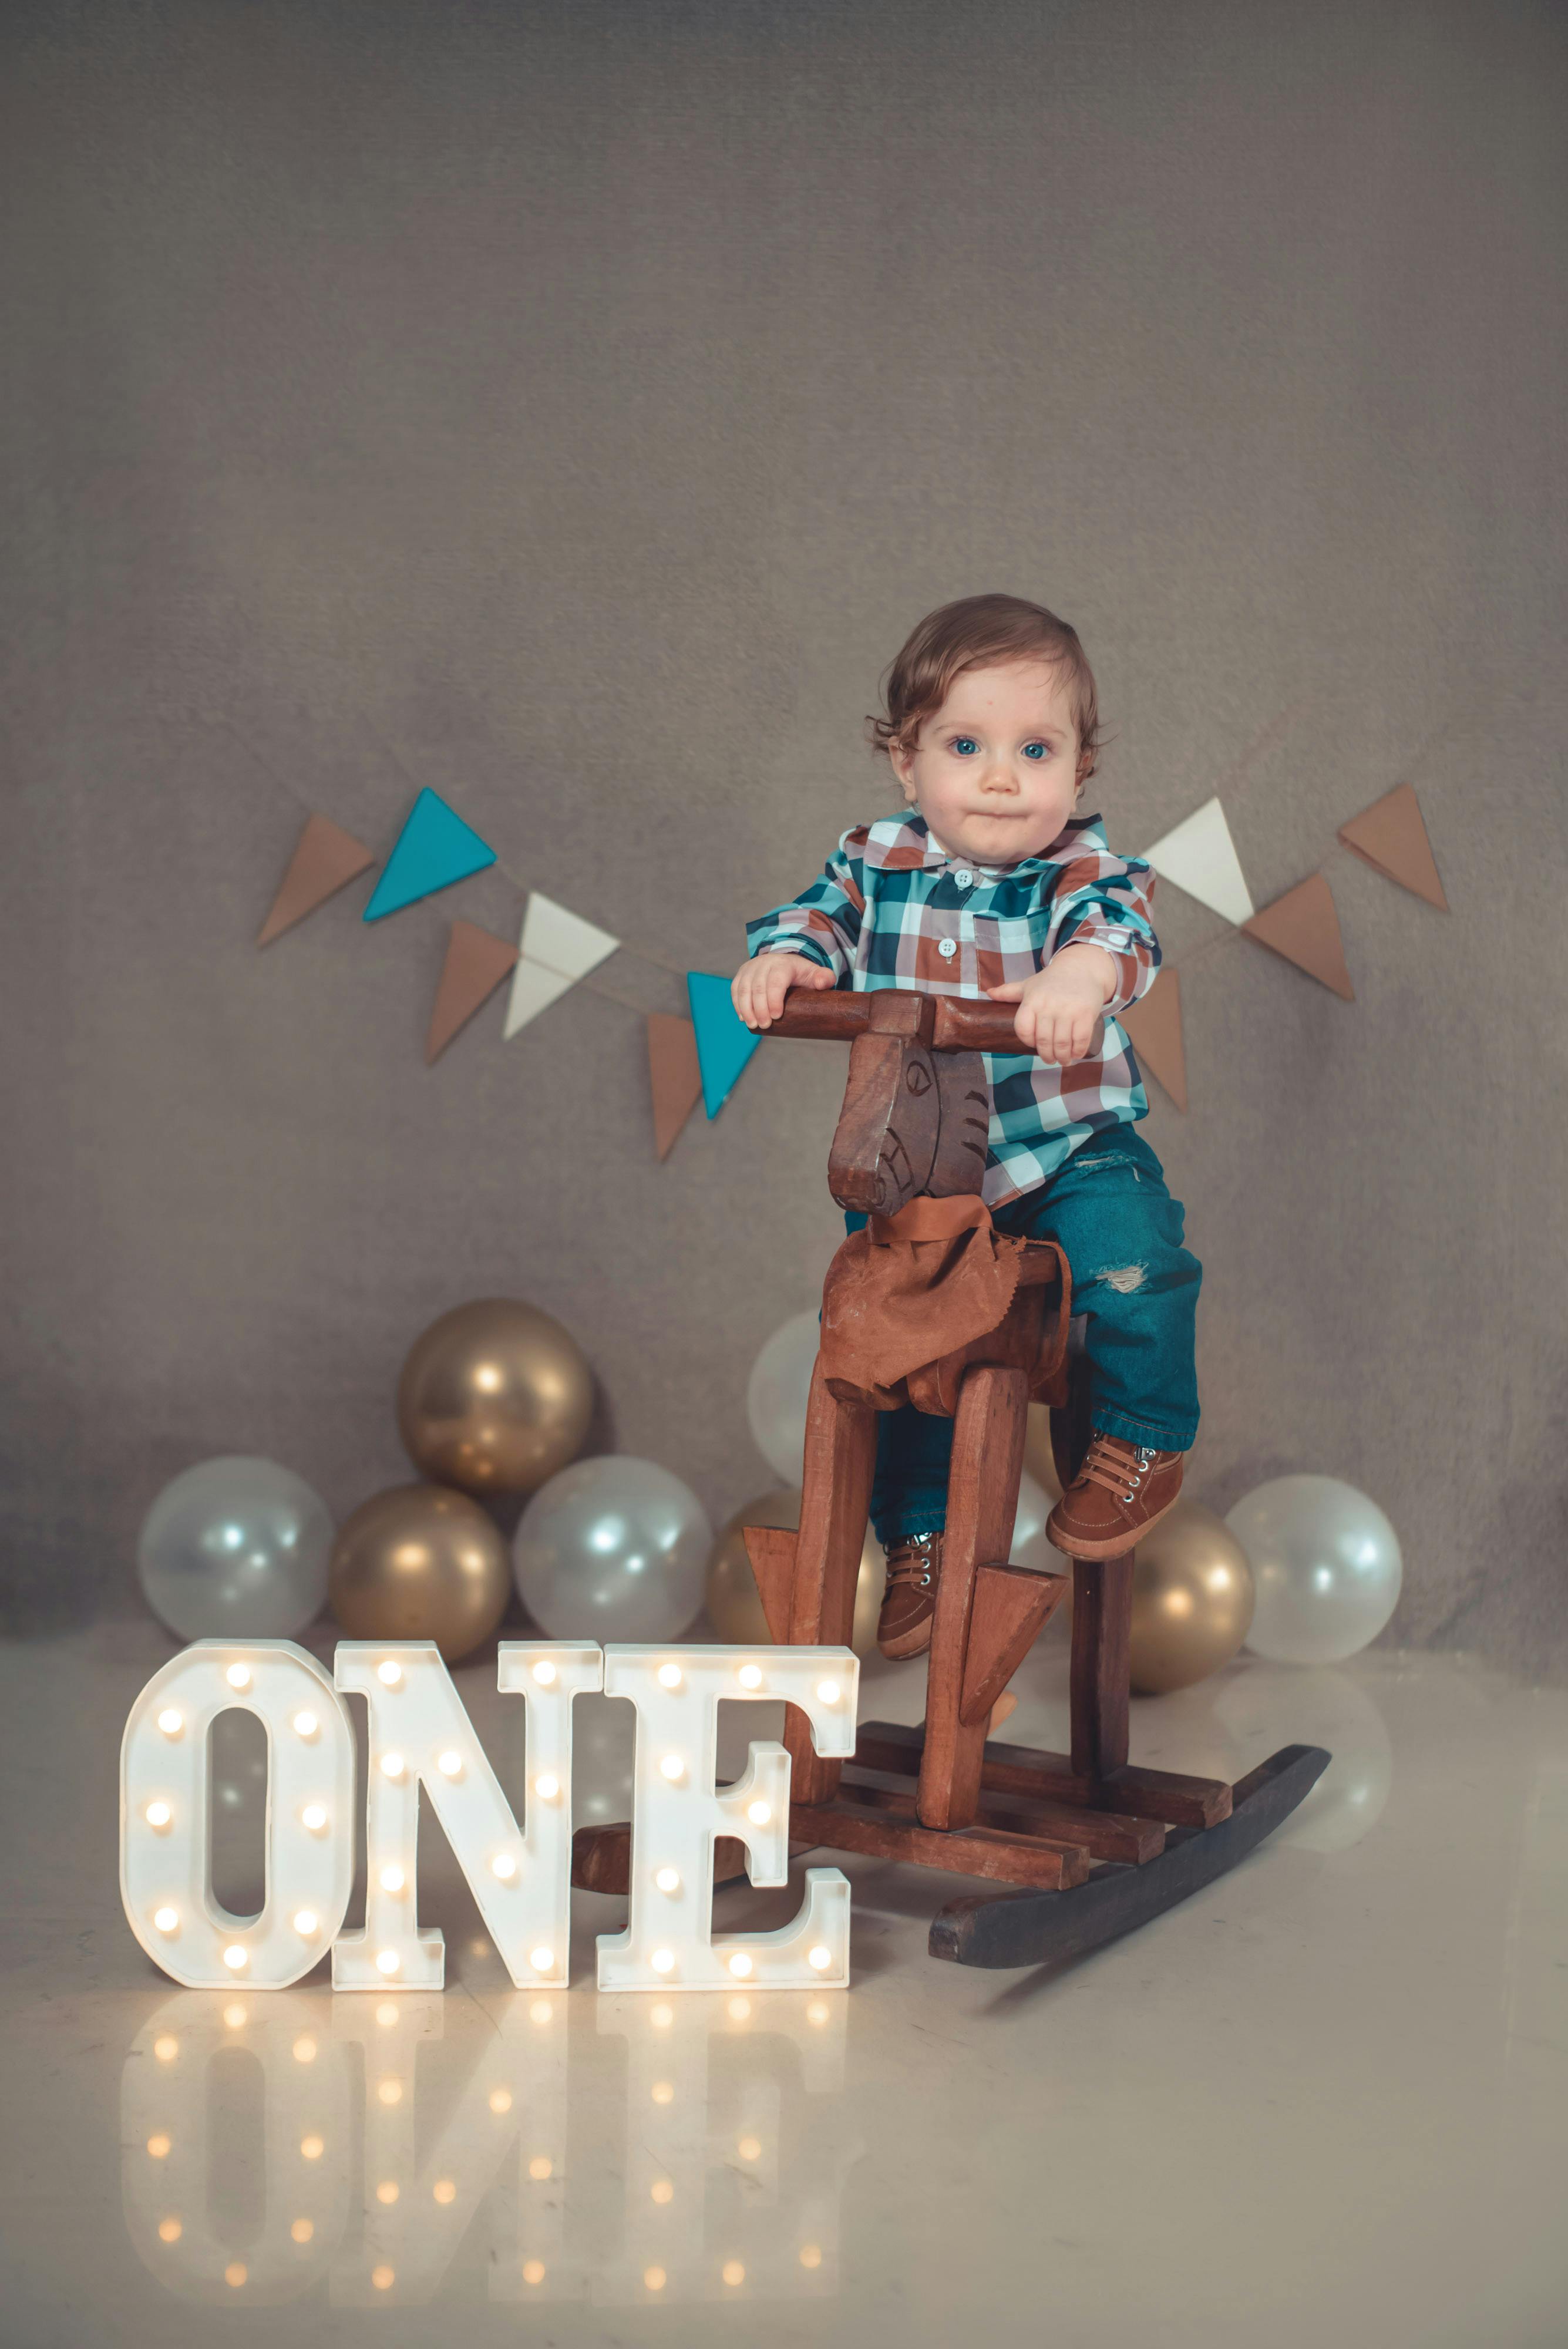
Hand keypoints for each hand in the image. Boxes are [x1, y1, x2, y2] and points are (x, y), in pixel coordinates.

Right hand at [731, 951, 837, 1029]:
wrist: (782, 962)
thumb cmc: (799, 974)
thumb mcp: (813, 974)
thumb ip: (824, 978)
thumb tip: (823, 983)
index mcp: (783, 964)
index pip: (776, 981)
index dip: (774, 999)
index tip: (777, 1016)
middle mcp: (764, 964)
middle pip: (758, 987)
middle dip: (760, 1008)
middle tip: (765, 1025)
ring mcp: (750, 969)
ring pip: (744, 988)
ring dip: (746, 1009)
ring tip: (753, 1025)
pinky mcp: (741, 975)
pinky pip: (735, 990)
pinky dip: (738, 1004)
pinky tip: (743, 1018)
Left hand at [986, 943, 1113, 1063]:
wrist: (1081, 969)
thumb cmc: (1051, 981)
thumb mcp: (1028, 985)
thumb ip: (1008, 992)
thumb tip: (988, 993)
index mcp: (1032, 1001)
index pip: (1023, 1030)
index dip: (1027, 1041)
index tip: (1033, 1045)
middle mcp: (1049, 1006)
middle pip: (1043, 1041)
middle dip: (1047, 1056)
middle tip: (1050, 1060)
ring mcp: (1068, 1011)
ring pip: (1062, 1044)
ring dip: (1062, 1058)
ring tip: (1063, 1060)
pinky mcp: (1086, 1014)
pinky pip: (1081, 1040)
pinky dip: (1078, 1052)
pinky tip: (1076, 1054)